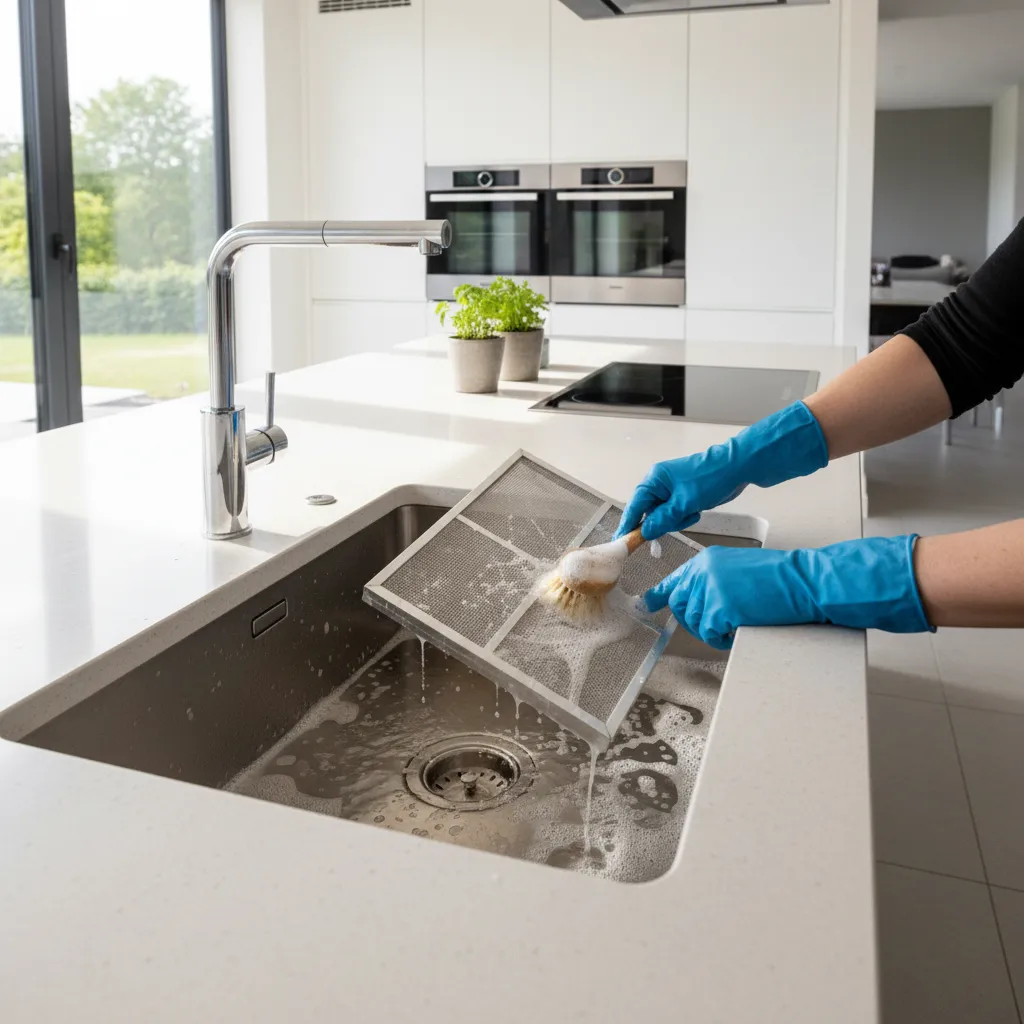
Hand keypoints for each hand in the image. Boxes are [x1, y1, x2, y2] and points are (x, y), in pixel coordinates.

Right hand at [615, 401, 828, 540]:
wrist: (737, 468)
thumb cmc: (710, 478)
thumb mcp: (684, 503)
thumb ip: (662, 519)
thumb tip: (645, 532)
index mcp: (654, 479)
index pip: (635, 506)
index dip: (629, 525)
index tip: (623, 542)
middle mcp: (659, 484)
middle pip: (649, 513)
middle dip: (662, 522)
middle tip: (678, 519)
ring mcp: (671, 490)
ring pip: (663, 516)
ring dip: (676, 520)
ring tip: (692, 511)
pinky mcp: (682, 496)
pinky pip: (675, 514)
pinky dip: (684, 517)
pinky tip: (696, 510)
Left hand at [645, 536, 932, 649]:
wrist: (804, 580)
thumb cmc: (780, 579)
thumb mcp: (737, 570)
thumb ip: (712, 581)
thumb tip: (694, 601)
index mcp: (707, 560)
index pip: (675, 580)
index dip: (659, 595)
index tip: (645, 604)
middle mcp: (703, 572)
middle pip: (681, 606)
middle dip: (695, 620)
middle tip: (718, 623)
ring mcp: (710, 589)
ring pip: (695, 622)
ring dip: (714, 629)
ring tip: (738, 620)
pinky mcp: (720, 607)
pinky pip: (711, 633)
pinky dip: (724, 637)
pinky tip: (741, 626)